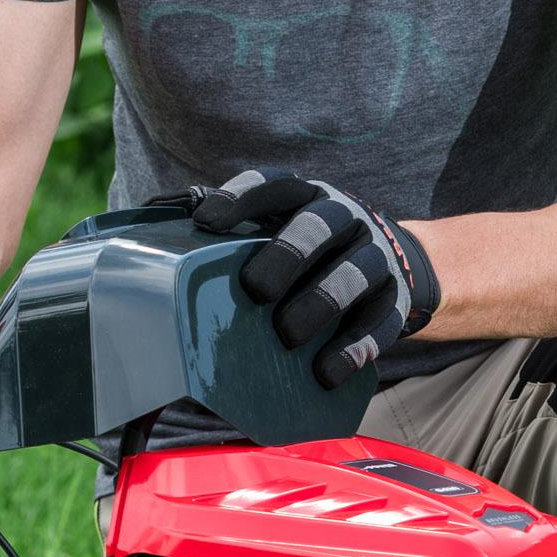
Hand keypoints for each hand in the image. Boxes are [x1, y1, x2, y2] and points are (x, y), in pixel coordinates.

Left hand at [189, 172, 440, 387]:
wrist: (396, 264)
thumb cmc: (313, 255)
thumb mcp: (283, 234)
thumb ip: (239, 241)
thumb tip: (160, 256)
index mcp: (307, 197)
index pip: (274, 185)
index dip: (241, 200)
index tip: (206, 222)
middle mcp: (346, 218)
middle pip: (319, 224)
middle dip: (286, 255)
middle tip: (254, 291)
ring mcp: (376, 256)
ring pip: (355, 272)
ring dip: (320, 303)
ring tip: (287, 335)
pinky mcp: (397, 298)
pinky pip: (382, 321)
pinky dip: (354, 347)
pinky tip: (326, 371)